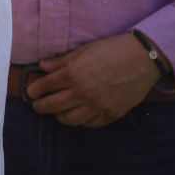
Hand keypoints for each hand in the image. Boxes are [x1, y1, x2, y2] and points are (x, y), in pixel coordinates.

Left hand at [27, 33, 163, 127]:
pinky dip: (82, 122)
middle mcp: (83, 93)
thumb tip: (42, 66)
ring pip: (70, 119)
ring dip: (60, 116)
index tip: (31, 92)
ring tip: (57, 112)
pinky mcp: (112, 114)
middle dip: (41, 107)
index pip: (46, 85)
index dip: (35, 89)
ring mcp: (98, 106)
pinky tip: (79, 115)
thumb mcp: (83, 51)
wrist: (143, 59)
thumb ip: (61, 61)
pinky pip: (90, 124)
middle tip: (37, 106)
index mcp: (74, 74)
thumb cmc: (112, 50)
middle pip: (53, 105)